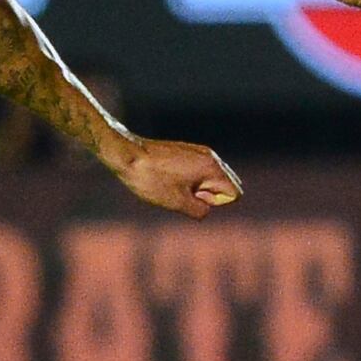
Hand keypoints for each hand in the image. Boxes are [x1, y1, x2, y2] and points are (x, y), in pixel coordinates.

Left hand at [114, 136, 241, 217]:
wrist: (127, 156)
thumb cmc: (152, 180)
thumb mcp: (178, 203)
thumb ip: (201, 209)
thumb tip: (207, 208)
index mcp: (211, 167)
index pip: (233, 193)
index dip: (214, 202)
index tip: (192, 197)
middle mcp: (209, 156)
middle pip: (225, 185)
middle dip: (208, 195)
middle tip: (183, 192)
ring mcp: (197, 151)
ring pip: (210, 178)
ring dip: (197, 188)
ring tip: (174, 186)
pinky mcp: (185, 150)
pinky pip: (199, 171)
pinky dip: (190, 180)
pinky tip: (169, 180)